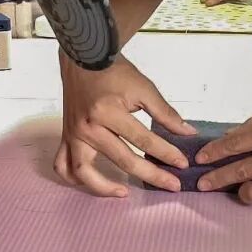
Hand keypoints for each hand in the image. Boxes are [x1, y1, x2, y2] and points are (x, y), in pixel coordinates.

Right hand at [55, 52, 195, 196]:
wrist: (84, 58)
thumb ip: (166, 113)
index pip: (143, 140)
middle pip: (122, 160)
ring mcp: (73, 135)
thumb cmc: (114, 72)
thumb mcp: (144, 88)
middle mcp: (87, 127)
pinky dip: (75, 179)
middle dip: (152, 175)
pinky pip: (63, 166)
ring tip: (125, 193)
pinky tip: (94, 182)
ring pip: (83, 172)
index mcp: (108, 112)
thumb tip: (188, 133)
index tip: (183, 163)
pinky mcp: (65, 137)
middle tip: (172, 185)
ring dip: (104, 187)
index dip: (166, 153)